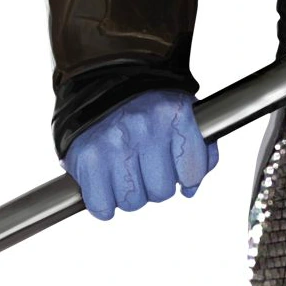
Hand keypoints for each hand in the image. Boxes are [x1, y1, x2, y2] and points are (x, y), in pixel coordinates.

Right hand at [66, 90, 217, 220]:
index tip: (176, 173)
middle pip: (160, 192)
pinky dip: (104, 206)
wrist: (101, 80)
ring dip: (129, 195)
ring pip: (132, 201)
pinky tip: (105, 190)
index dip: (185, 179)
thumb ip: (199, 149)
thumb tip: (190, 189)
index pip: (191, 174)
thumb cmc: (145, 103)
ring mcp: (113, 143)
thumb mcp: (181, 113)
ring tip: (124, 174)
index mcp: (175, 115)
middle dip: (154, 186)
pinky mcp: (87, 156)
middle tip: (144, 168)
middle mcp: (145, 127)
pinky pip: (102, 205)